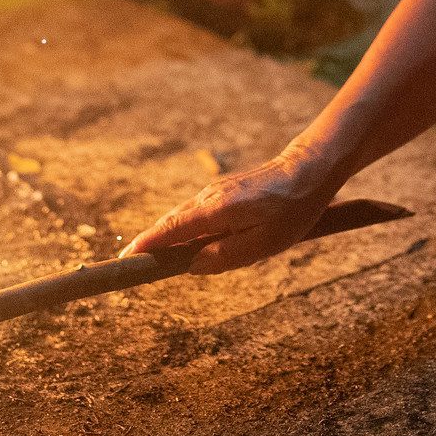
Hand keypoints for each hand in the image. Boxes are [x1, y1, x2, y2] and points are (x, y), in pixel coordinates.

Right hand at [121, 148, 338, 273]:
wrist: (309, 169)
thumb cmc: (292, 210)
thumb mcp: (264, 243)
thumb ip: (226, 256)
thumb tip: (193, 265)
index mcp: (216, 211)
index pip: (171, 230)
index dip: (148, 245)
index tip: (126, 258)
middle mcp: (209, 197)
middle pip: (171, 223)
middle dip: (152, 242)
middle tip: (133, 264)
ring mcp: (216, 191)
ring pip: (184, 216)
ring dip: (169, 236)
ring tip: (155, 257)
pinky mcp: (224, 190)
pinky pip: (197, 212)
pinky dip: (185, 226)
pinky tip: (188, 241)